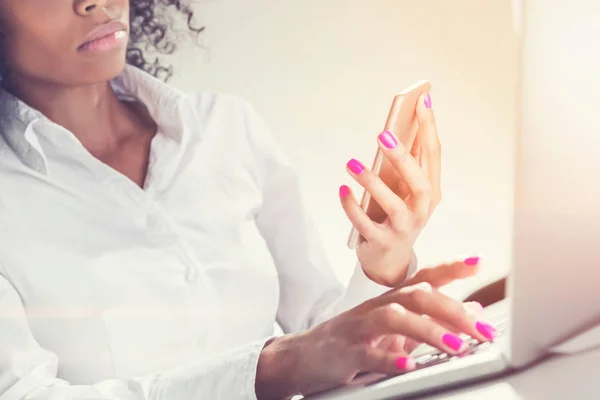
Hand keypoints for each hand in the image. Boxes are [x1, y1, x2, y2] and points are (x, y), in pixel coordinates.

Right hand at [256, 258, 496, 398]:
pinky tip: (408, 364)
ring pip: (393, 318)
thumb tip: (473, 312)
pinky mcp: (344, 352)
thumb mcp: (394, 331)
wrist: (300, 356)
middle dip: (452, 310)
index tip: (478, 262)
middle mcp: (376, 308)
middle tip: (482, 329)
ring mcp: (359, 328)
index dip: (450, 267)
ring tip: (455, 345)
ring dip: (427, 330)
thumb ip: (431, 320)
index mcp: (389, 300)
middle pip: (415, 295)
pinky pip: (367, 353)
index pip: (423, 277)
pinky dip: (388, 358)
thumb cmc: (352, 341)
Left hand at [340, 93, 441, 285]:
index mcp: (430, 192)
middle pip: (419, 182)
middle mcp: (421, 211)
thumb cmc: (396, 216)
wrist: (390, 261)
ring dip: (372, 183)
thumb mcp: (404, 192)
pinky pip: (364, 224)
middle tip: (383, 135)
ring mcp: (403, 229)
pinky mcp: (382, 242)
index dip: (429, 128)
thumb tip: (394, 129)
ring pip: (393, 206)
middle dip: (403, 158)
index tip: (422, 100)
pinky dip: (351, 207)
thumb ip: (404, 166)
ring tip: (351, 164)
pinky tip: (342, 189)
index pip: (433, 156)